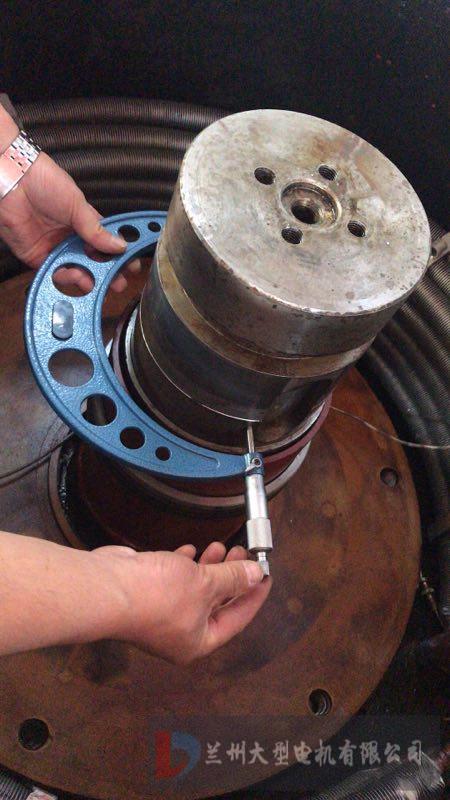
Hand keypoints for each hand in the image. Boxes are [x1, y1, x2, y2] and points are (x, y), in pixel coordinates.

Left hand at [0, 108, 136, 290]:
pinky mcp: (37, 257)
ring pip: (76, 269)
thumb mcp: (78, 205)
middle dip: (106, 272)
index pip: (104, 242)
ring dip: (89, 277)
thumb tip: (120, 246)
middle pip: (91, 260)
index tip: (131, 264)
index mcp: (82, 221)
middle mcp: (69, 236)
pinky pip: (55, 273)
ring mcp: (54, 248)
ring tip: (99, 281)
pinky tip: (79, 278)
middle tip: (118, 281)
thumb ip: (97, 230)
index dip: (118, 254)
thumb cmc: (44, 181)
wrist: (13, 180)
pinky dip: (67, 278)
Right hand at [94, 541, 270, 663]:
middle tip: (243, 555)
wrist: (107, 589)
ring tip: (220, 546)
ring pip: (194, 591)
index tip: (266, 576)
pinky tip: (190, 550)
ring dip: (209, 568)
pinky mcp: (146, 595)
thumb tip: (255, 574)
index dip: (254, 595)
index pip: (237, 619)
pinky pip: (172, 581)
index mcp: (198, 641)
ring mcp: (161, 615)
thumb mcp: (205, 583)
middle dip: (231, 577)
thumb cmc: (155, 596)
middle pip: (215, 604)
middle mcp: (180, 633)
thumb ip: (232, 578)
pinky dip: (183, 566)